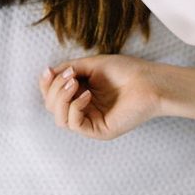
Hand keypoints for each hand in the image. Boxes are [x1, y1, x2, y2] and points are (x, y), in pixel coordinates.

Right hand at [39, 54, 161, 139]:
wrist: (148, 81)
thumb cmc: (125, 71)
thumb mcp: (91, 64)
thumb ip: (69, 69)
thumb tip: (49, 72)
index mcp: (80, 93)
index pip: (52, 95)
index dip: (46, 84)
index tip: (48, 70)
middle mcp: (82, 108)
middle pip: (52, 107)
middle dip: (54, 88)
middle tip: (69, 75)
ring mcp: (90, 121)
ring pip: (59, 118)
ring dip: (61, 98)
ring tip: (74, 82)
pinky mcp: (98, 130)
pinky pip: (75, 124)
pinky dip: (75, 107)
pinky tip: (87, 95)